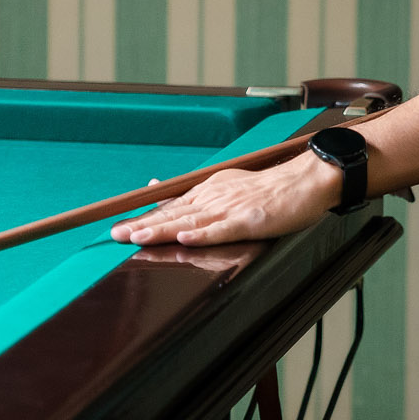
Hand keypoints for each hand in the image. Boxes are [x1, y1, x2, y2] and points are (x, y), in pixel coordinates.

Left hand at [113, 154, 343, 246]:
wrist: (304, 182)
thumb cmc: (268, 189)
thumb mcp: (225, 184)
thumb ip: (193, 193)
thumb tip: (158, 190)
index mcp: (208, 191)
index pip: (169, 206)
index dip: (142, 217)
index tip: (117, 225)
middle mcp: (214, 197)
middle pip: (172, 214)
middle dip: (141, 225)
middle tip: (115, 234)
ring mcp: (230, 209)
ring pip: (189, 221)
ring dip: (162, 230)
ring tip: (138, 237)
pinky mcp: (248, 221)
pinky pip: (222, 229)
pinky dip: (203, 234)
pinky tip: (185, 237)